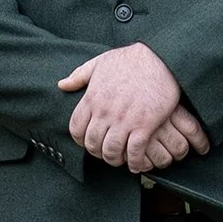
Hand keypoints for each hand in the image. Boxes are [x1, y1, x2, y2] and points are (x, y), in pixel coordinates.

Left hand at [57, 44, 207, 172]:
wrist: (160, 58)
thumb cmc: (131, 59)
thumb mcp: (100, 62)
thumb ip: (79, 76)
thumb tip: (62, 85)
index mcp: (92, 98)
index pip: (76, 129)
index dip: (80, 140)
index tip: (88, 142)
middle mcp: (105, 112)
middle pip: (92, 144)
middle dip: (97, 152)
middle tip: (105, 153)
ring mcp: (124, 120)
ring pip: (111, 151)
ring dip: (114, 159)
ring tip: (120, 159)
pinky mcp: (144, 125)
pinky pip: (135, 153)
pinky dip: (135, 162)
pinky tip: (137, 163)